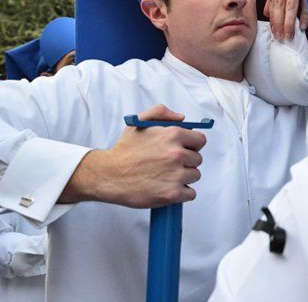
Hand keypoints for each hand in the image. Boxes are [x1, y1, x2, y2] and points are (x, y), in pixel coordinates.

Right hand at [60, 104, 206, 207]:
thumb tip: (181, 118)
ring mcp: (176, 175)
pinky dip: (182, 193)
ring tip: (165, 176)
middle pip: (197, 159)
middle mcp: (177, 154)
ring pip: (194, 176)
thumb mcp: (139, 123)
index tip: (183, 149)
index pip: (200, 140)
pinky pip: (190, 193)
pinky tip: (168, 188)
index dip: (191, 145)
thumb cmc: (124, 151)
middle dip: (186, 161)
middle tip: (169, 164)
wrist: (108, 175)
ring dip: (184, 177)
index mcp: (172, 135)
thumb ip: (161, 112)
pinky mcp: (172, 194)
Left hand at [263, 0, 307, 39]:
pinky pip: (305, 1)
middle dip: (280, 24)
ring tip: (289, 34)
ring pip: (290, 4)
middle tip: (281, 38)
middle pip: (279, 5)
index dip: (273, 19)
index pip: (272, 2)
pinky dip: (304, 15)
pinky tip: (302, 25)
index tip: (274, 32)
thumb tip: (267, 14)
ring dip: (289, 22)